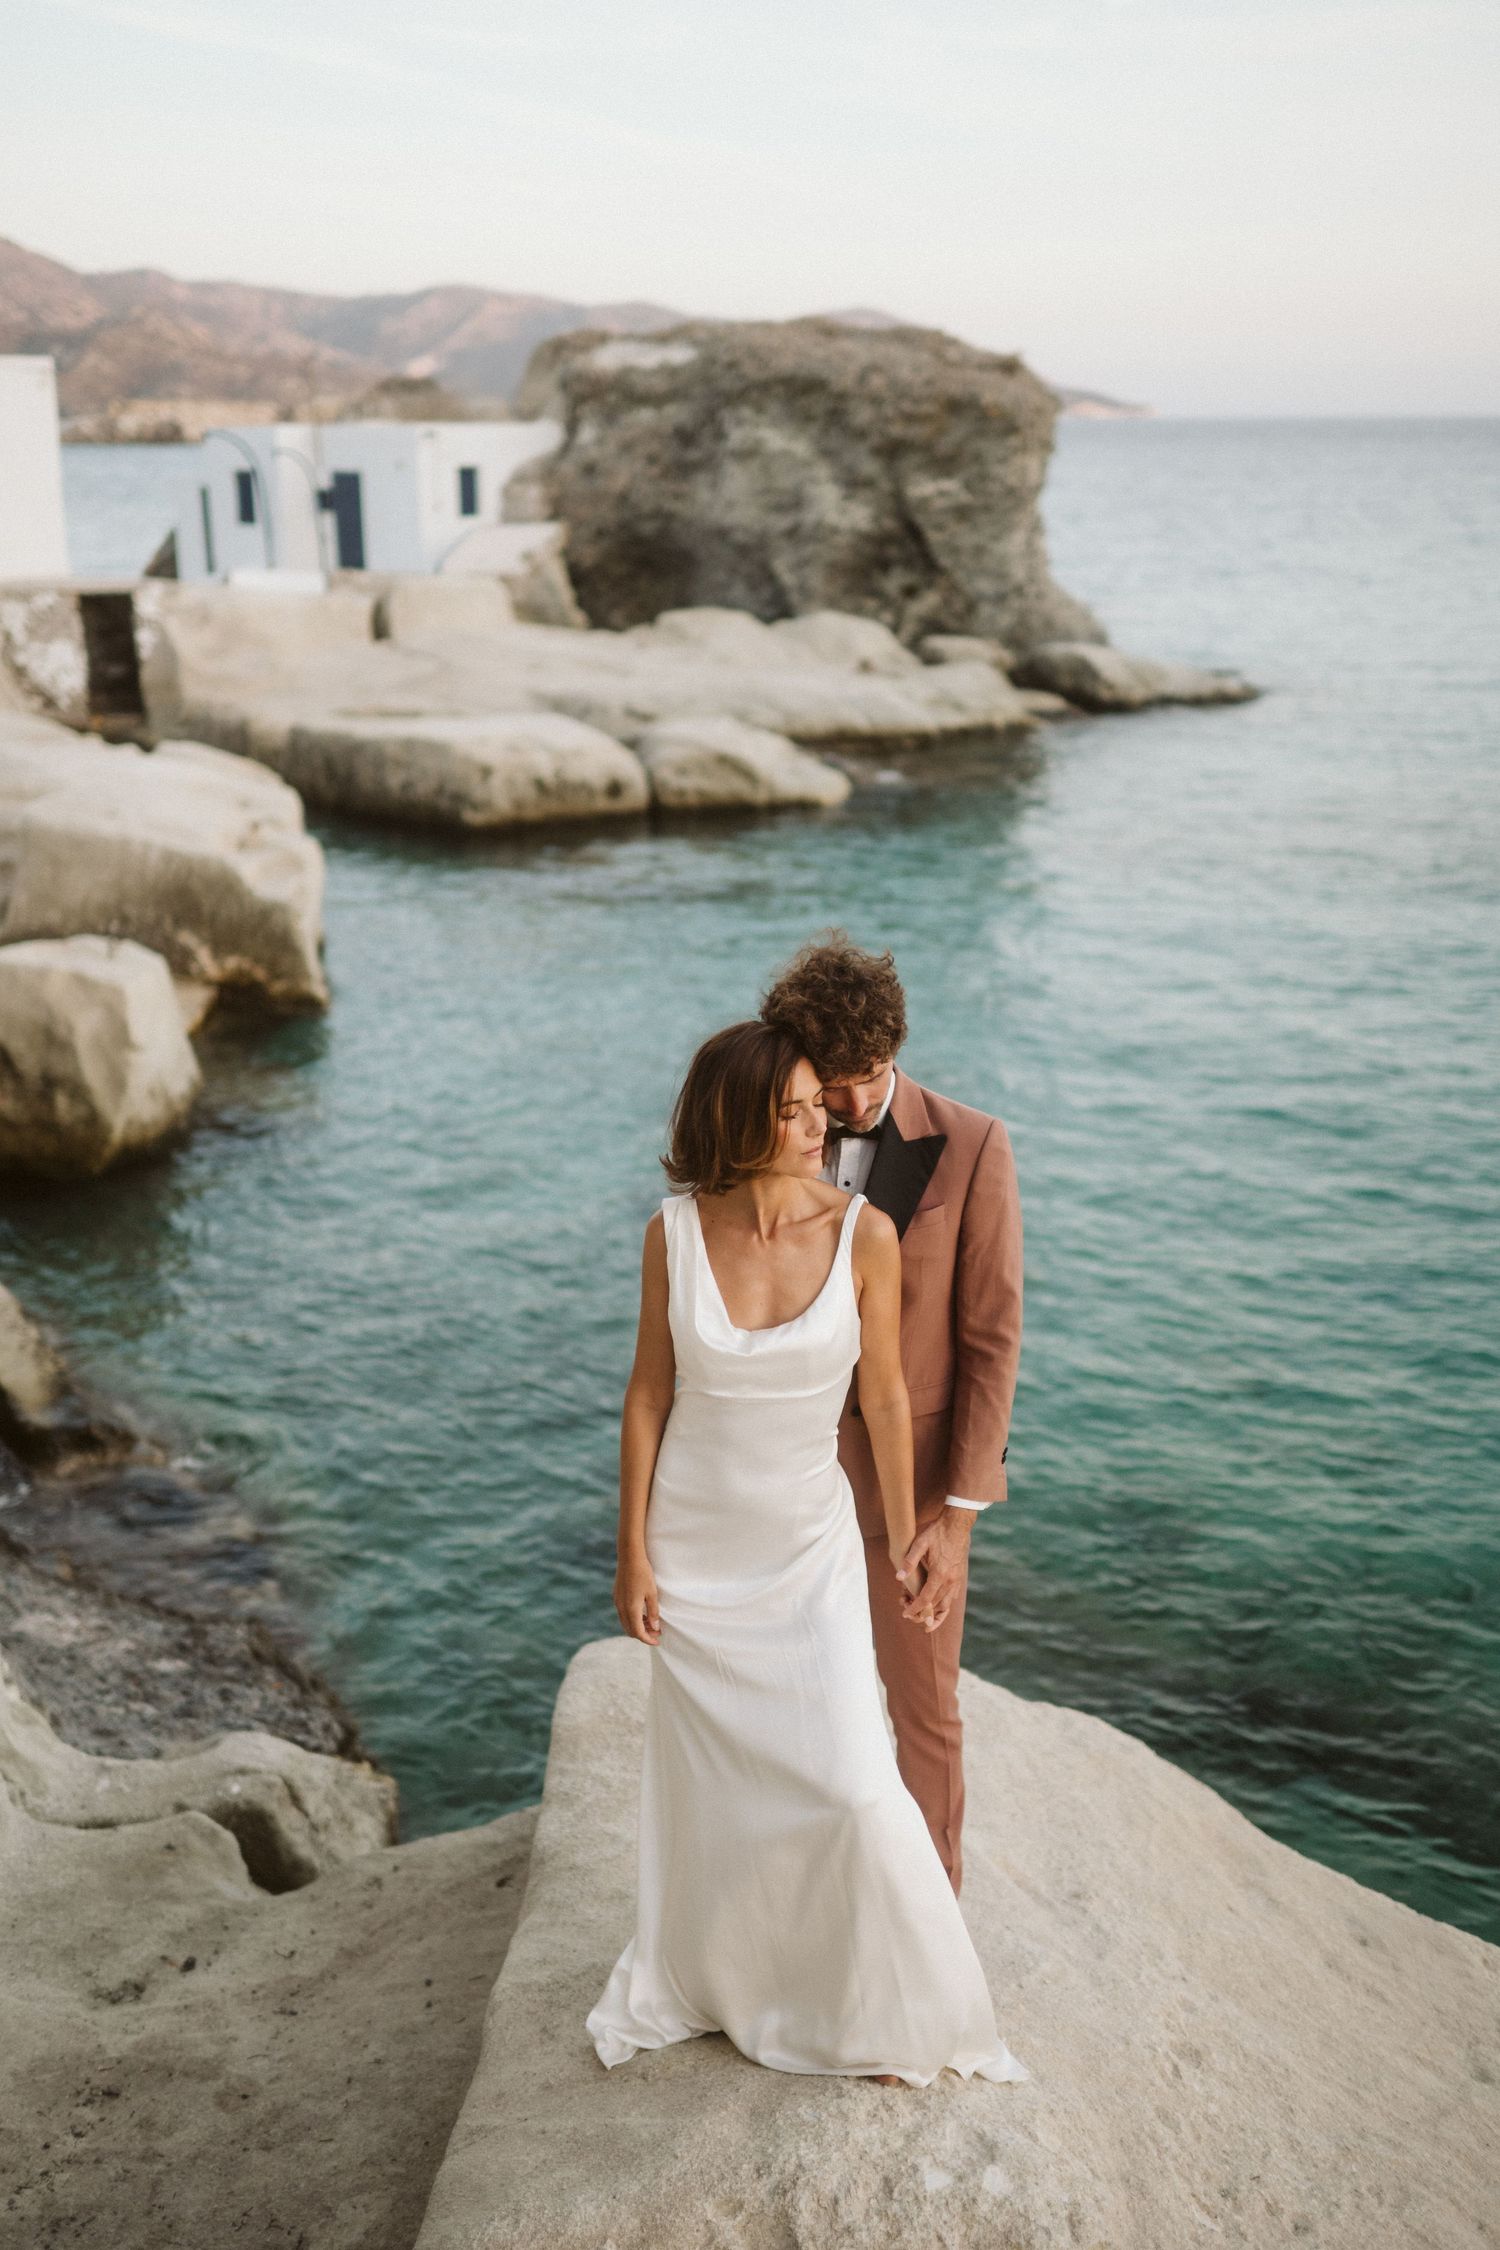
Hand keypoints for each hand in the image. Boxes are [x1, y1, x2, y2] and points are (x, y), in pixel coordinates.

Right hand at [613, 1552, 660, 1644]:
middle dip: (643, 1634)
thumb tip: (655, 1628)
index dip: (648, 1639)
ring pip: (625, 1623)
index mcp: (631, 1609)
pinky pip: (623, 1614)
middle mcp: (621, 1608)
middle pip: (630, 1630)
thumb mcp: (652, 1594)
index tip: (657, 1641)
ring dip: (637, 1626)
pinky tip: (642, 1613)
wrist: (629, 1557)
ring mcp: (617, 1602)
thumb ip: (653, 1612)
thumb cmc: (643, 1574)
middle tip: (657, 1632)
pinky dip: (632, 1619)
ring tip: (651, 1623)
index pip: (638, 1632)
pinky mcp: (616, 1596)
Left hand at [899, 1511, 969, 1632]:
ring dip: (936, 1615)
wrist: (958, 1524)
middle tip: (906, 1610)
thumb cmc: (937, 1532)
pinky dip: (944, 1606)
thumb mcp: (920, 1542)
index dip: (914, 1609)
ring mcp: (956, 1580)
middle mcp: (950, 1581)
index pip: (925, 1599)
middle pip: (935, 1606)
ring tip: (926, 1622)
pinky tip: (937, 1606)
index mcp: (939, 1574)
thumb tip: (898, 1577)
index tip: (905, 1613)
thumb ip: (910, 1560)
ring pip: (947, 1605)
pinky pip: (952, 1598)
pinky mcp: (959, 1577)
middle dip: (921, 1612)